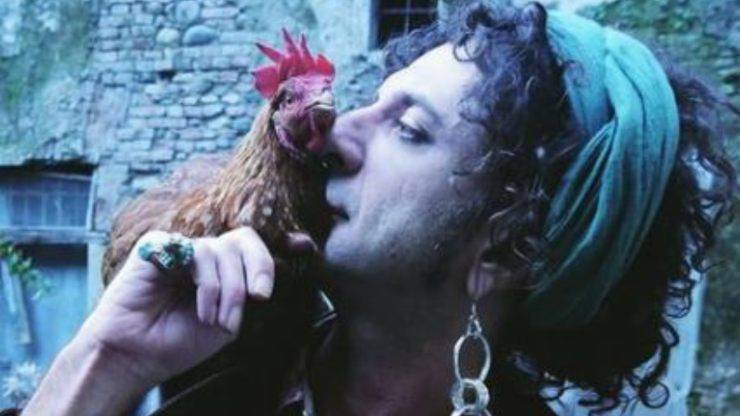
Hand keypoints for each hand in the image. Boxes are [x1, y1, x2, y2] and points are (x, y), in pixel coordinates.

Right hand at [77, 227, 316, 386]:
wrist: (136, 356)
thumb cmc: (179, 342)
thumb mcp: (228, 321)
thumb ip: (249, 294)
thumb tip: (276, 271)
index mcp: (221, 270)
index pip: (253, 248)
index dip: (280, 244)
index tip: (305, 246)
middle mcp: (203, 255)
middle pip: (245, 238)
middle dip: (260, 266)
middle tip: (260, 296)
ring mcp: (181, 248)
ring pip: (224, 249)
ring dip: (230, 290)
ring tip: (217, 319)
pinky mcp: (158, 245)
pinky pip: (199, 252)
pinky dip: (209, 285)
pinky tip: (202, 310)